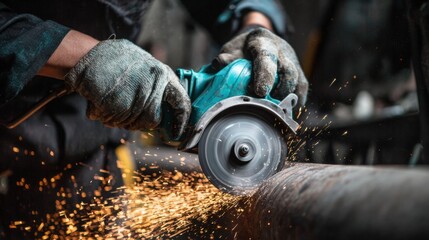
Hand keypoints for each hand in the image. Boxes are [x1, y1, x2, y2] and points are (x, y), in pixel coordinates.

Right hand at [65, 39, 190, 137]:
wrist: (88, 54)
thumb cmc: (117, 59)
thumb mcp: (145, 64)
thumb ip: (158, 84)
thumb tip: (168, 108)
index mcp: (162, 75)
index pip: (181, 103)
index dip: (181, 120)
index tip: (177, 132)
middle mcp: (152, 87)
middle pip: (152, 120)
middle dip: (140, 121)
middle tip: (128, 111)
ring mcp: (134, 97)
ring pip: (132, 124)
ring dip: (120, 119)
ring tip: (111, 100)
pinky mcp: (116, 106)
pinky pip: (113, 121)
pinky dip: (105, 116)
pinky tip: (101, 101)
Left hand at [213, 27, 307, 104]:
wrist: (260, 40)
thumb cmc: (243, 49)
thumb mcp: (232, 49)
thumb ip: (227, 58)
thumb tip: (220, 65)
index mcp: (263, 42)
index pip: (266, 58)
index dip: (265, 75)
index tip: (260, 92)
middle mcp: (282, 51)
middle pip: (288, 71)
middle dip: (280, 91)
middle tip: (268, 106)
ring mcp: (293, 62)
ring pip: (298, 82)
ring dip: (287, 99)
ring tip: (275, 112)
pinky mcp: (298, 73)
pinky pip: (301, 89)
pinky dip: (295, 102)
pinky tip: (285, 113)